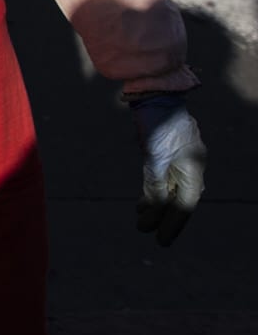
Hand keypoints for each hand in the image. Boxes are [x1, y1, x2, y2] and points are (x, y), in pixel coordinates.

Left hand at [131, 93, 205, 246]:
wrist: (154, 92)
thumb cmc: (158, 123)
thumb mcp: (155, 156)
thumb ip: (155, 183)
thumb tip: (153, 209)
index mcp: (193, 168)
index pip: (185, 204)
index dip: (173, 224)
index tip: (161, 242)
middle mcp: (190, 165)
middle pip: (179, 199)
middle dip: (165, 218)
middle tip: (151, 236)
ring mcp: (178, 157)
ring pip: (169, 188)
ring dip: (156, 204)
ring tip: (141, 219)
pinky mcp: (165, 150)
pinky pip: (161, 177)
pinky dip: (153, 189)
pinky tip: (142, 200)